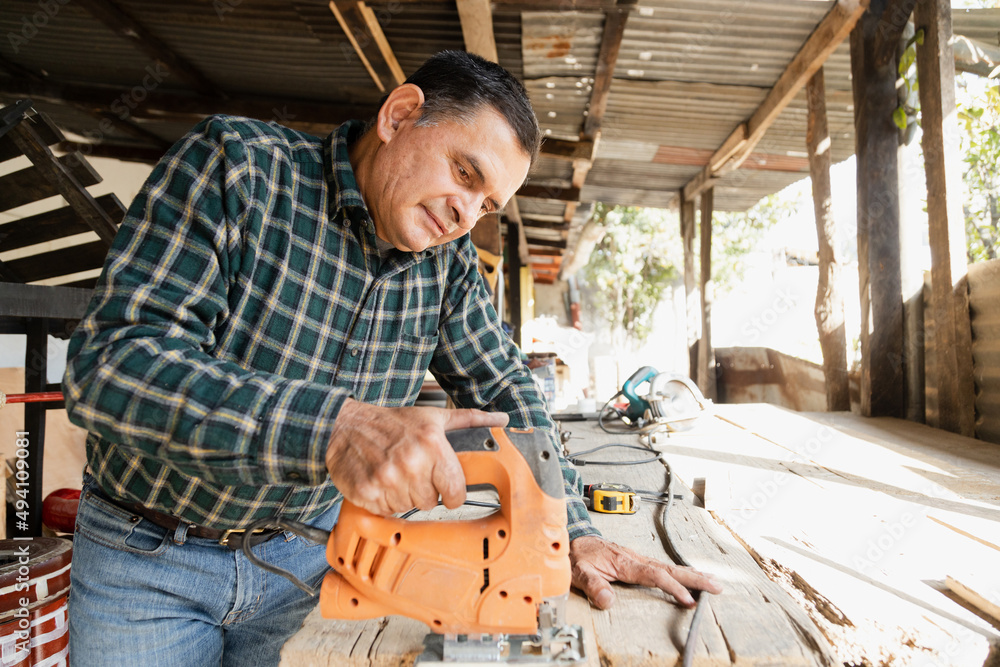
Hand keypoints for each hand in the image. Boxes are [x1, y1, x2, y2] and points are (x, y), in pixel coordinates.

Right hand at [325, 400, 508, 515]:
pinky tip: (381, 482)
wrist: (345, 425)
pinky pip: (387, 512)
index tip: (445, 488)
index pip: (456, 492)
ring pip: (408, 509)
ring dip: (404, 497)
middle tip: (413, 473)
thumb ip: (470, 420)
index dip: (451, 492)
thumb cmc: (392, 423)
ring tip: (395, 475)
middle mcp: (411, 463)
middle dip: (424, 492)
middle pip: (431, 504)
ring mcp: (388, 480)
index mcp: (432, 445)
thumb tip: (501, 420)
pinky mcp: (367, 493)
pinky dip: (384, 502)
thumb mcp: (433, 417)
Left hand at [569, 535, 722, 609]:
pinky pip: (662, 566)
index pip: (655, 575)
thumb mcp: (580, 573)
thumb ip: (593, 586)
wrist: (574, 539)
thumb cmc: (578, 556)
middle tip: (716, 586)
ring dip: (690, 574)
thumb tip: (608, 600)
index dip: (673, 587)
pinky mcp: (636, 560)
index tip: (688, 599)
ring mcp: (637, 558)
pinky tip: (687, 575)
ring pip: (669, 566)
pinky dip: (679, 571)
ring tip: (711, 581)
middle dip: (694, 578)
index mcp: (625, 562)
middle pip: (670, 568)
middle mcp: (635, 558)